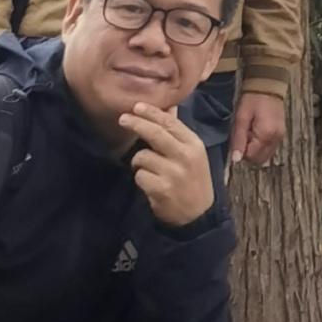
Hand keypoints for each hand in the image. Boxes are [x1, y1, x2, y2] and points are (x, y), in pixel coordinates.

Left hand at [119, 99, 216, 228]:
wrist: (198, 215)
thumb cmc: (193, 180)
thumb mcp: (193, 153)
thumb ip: (178, 132)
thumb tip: (169, 108)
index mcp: (194, 144)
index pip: (170, 122)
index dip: (151, 112)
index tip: (136, 106)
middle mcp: (185, 156)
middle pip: (155, 133)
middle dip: (137, 124)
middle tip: (123, 119)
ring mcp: (173, 173)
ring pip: (143, 156)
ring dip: (139, 162)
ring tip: (146, 169)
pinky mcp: (162, 189)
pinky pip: (139, 175)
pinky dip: (140, 178)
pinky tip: (149, 183)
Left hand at [229, 88, 286, 170]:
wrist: (268, 85)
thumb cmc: (252, 99)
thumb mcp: (241, 118)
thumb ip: (238, 139)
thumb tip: (236, 160)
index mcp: (266, 135)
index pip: (250, 157)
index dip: (241, 149)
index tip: (240, 135)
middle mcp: (275, 139)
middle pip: (259, 159)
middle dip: (248, 152)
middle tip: (244, 134)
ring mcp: (280, 137)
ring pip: (264, 156)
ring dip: (255, 149)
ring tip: (251, 132)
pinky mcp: (280, 134)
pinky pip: (269, 148)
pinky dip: (261, 145)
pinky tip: (257, 132)